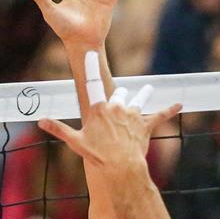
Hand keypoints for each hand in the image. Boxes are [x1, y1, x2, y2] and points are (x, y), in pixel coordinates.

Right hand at [38, 51, 180, 169]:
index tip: (89, 51)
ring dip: (142, 94)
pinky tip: (179, 104)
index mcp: (99, 108)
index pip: (91, 83)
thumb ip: (58, 129)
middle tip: (116, 102)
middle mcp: (116, 106)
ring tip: (147, 88)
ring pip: (138, 99)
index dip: (89, 66)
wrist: (121, 167)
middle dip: (118, 97)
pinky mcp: (146, 124)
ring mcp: (132, 115)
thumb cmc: (97, 155)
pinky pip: (159, 115)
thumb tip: (40, 121)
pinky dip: (169, 110)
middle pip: (118, 94)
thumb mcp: (75, 142)